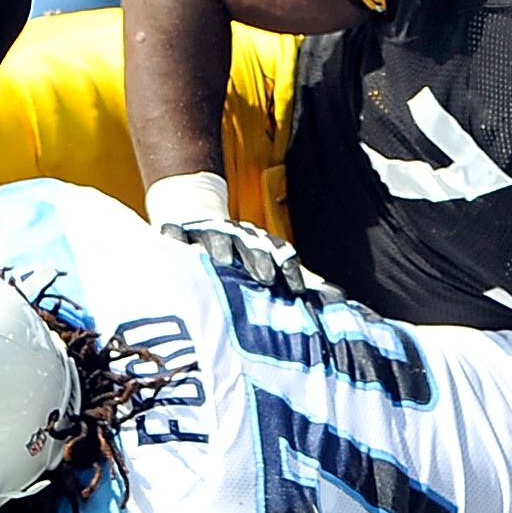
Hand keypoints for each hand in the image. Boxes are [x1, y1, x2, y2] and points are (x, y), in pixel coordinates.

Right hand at [161, 217, 344, 304]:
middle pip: (251, 247)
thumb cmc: (240, 250)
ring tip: (220, 260)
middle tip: (264, 278)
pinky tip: (172, 242)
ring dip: (220, 246)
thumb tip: (339, 299)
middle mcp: (238, 237)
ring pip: (217, 238)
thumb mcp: (271, 261)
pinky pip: (176, 232)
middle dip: (258, 259)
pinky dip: (174, 235)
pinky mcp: (180, 231)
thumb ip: (303, 281)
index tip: (297, 290)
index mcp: (261, 246)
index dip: (289, 270)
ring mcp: (209, 233)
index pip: (280, 254)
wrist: (198, 213)